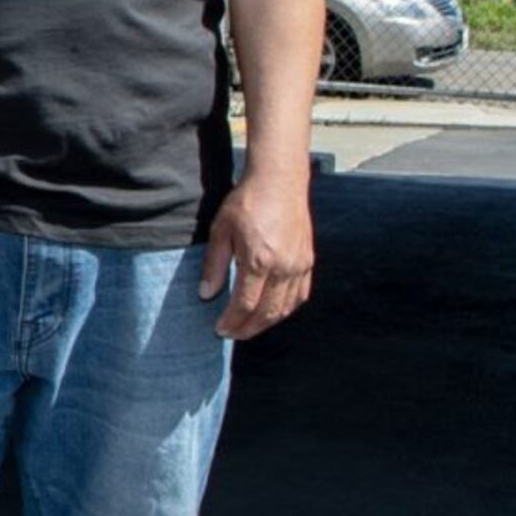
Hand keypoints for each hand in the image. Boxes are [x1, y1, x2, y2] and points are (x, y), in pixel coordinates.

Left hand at [200, 173, 313, 338]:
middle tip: (232, 334)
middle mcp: (283, 267)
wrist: (279, 181)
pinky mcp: (308, 261)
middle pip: (266, 313)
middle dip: (247, 329)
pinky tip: (272, 312)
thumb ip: (214, 265)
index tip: (220, 330)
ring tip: (248, 327)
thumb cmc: (247, 202)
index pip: (244, 305)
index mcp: (259, 260)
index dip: (231, 322)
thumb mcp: (221, 230)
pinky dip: (286, 309)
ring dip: (266, 323)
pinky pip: (300, 296)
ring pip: (285, 308)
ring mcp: (299, 265)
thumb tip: (206, 294)